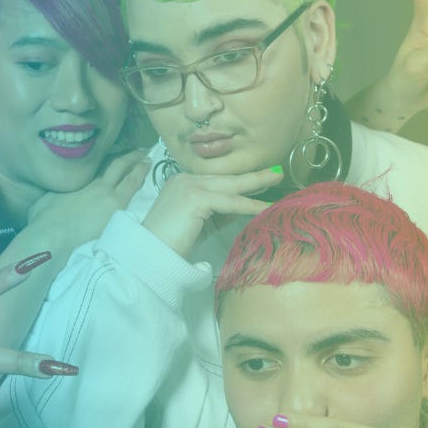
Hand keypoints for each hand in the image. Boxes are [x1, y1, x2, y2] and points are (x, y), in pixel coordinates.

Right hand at [25, 150, 148, 252]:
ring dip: (139, 165)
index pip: (99, 167)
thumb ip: (57, 195)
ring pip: (128, 175)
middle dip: (129, 157)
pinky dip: (142, 177)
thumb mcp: (46, 201)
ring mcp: (107, 194)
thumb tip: (55, 196)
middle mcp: (95, 184)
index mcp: (79, 182)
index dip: (110, 160)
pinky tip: (151, 174)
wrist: (53, 233)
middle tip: (140, 151)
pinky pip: (133, 188)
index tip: (118, 156)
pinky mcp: (117, 207)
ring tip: (148, 159)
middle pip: (116, 165)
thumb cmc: (44, 221)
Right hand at [141, 165, 280, 257]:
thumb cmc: (173, 245)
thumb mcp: (201, 223)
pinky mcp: (195, 198)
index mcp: (183, 183)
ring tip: (276, 179)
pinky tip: (265, 207)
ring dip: (256, 183)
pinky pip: (229, 201)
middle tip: (275, 172)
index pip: (218, 181)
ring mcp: (189, 186)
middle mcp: (185, 179)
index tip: (261, 181)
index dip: (240, 182)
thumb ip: (219, 212)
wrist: (151, 255)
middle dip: (252, 176)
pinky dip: (249, 205)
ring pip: (230, 185)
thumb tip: (244, 206)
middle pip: (226, 178)